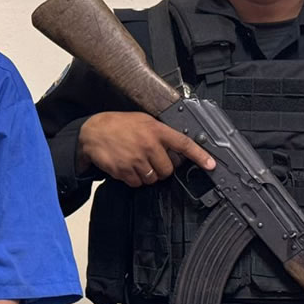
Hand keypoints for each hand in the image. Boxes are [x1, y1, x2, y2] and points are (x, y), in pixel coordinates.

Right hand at [77, 111, 214, 186]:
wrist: (92, 132)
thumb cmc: (118, 125)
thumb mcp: (142, 121)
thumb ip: (160, 132)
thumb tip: (177, 147)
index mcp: (155, 130)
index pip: (183, 143)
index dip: (199, 155)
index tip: (211, 165)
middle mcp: (148, 145)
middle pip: (168, 169)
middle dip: (162, 168)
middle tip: (152, 160)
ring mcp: (136, 159)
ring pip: (153, 179)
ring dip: (147, 174)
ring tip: (137, 161)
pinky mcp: (124, 171)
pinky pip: (137, 183)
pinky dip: (134, 179)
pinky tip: (128, 166)